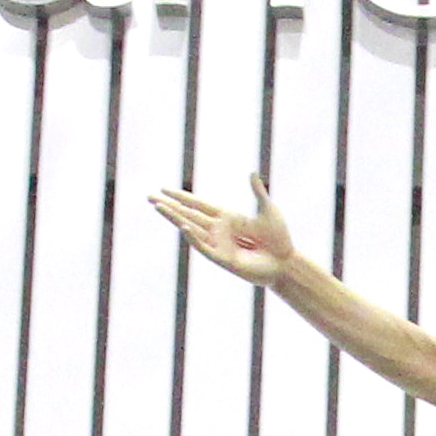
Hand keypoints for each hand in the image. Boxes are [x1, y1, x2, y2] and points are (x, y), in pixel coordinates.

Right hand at [150, 180, 300, 285]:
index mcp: (226, 217)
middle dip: (169, 206)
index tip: (164, 189)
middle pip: (188, 214)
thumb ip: (258, 193)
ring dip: (175, 218)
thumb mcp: (268, 210)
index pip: (198, 204)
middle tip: (150, 197)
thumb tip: (252, 173)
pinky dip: (194, 237)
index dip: (181, 197)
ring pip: (191, 228)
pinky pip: (204, 247)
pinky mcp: (223, 259)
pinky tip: (184, 227)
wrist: (285, 262)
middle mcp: (218, 230)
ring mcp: (219, 244)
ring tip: (158, 207)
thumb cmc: (278, 238)